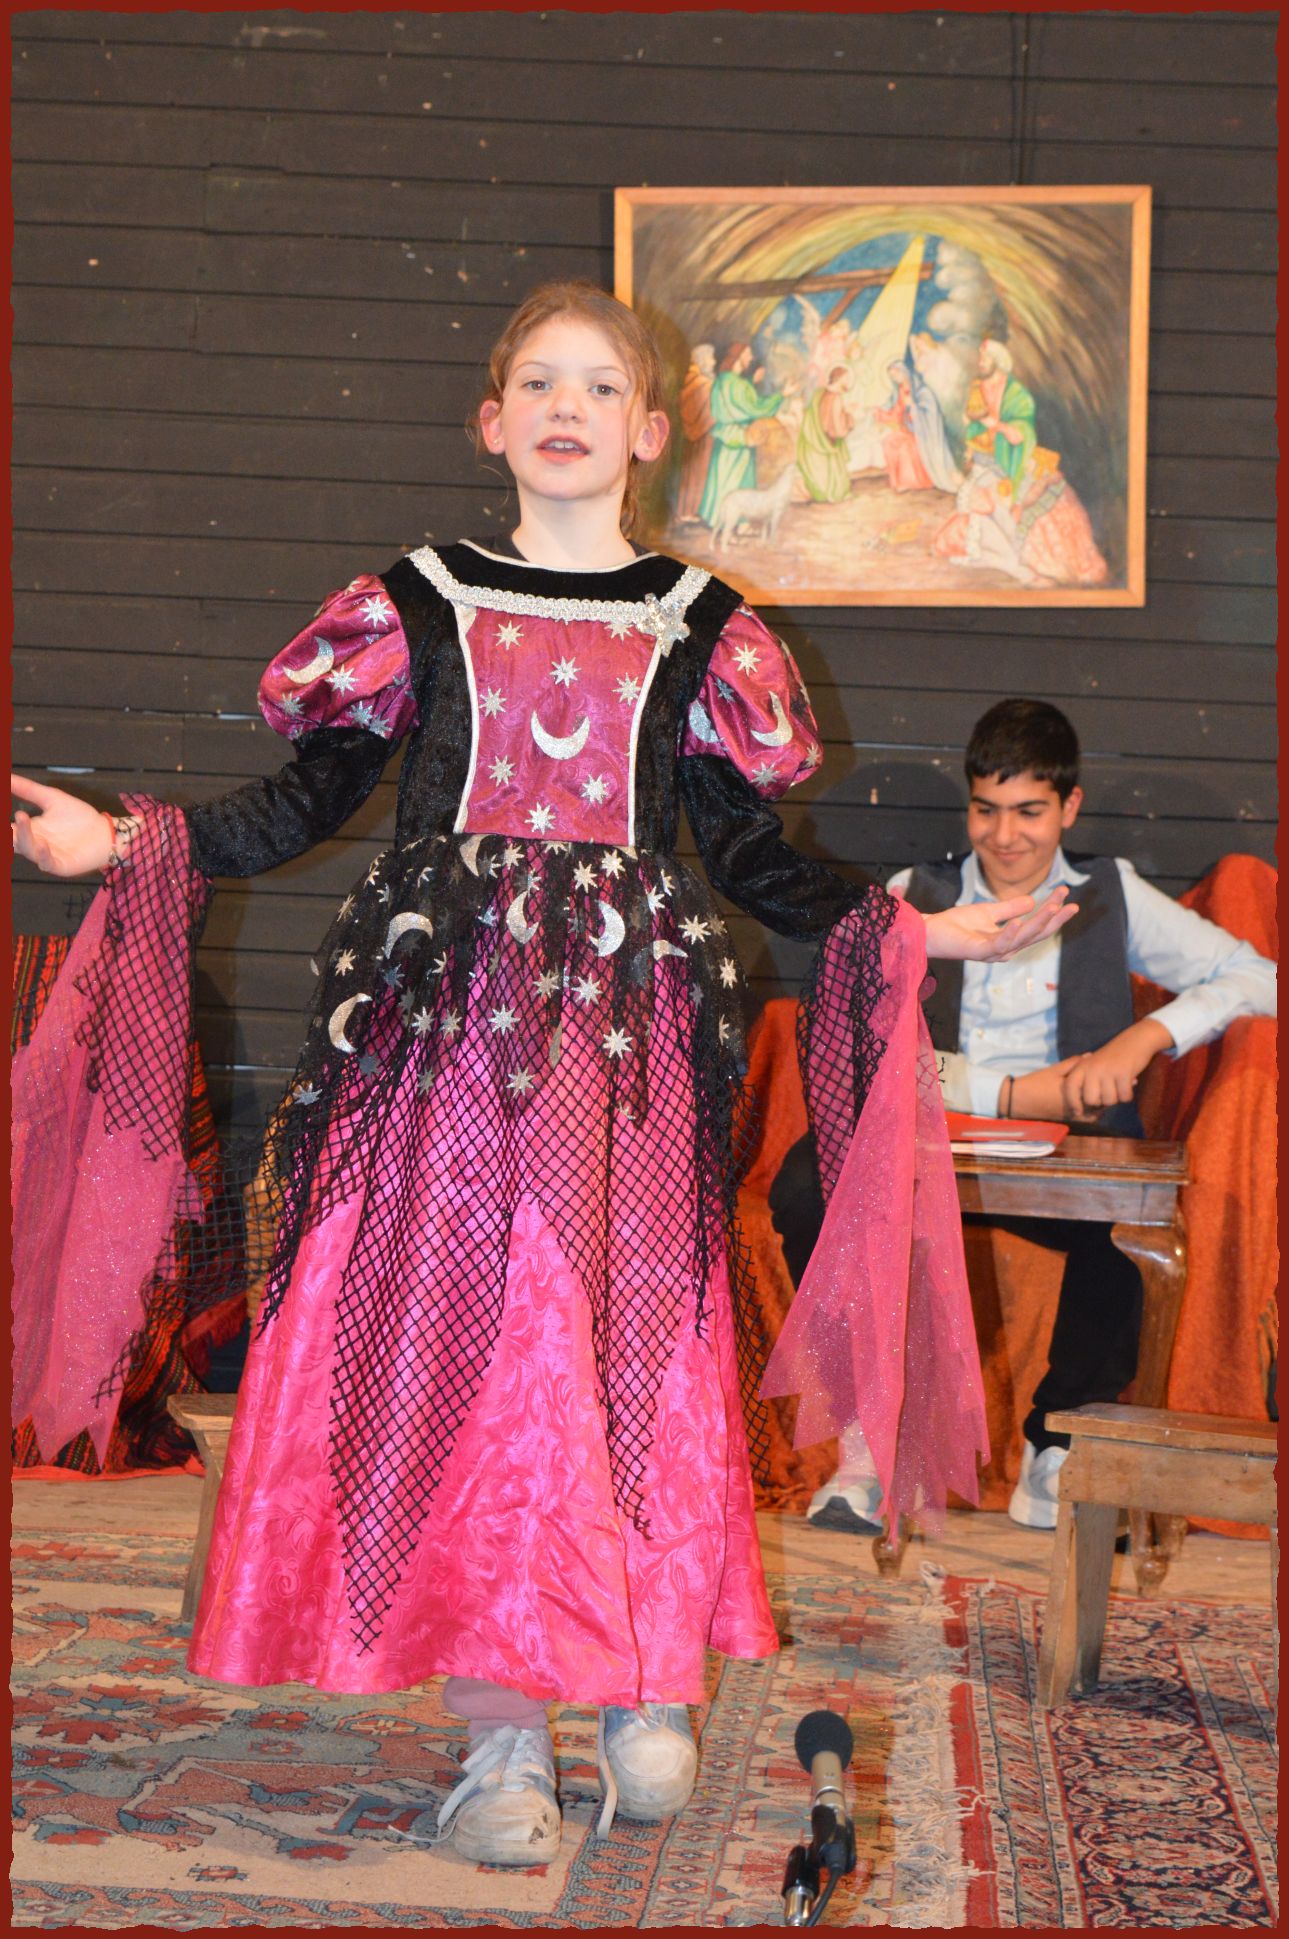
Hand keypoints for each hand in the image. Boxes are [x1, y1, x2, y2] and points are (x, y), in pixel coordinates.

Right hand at [11, 774, 114, 875]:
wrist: (105, 831)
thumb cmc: (79, 816)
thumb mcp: (51, 798)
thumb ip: (28, 789)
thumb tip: (7, 776)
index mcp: (31, 829)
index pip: (10, 828)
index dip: (5, 825)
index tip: (13, 811)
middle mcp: (35, 844)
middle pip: (15, 841)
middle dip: (11, 831)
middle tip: (15, 815)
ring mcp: (47, 856)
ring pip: (29, 851)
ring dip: (24, 838)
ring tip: (24, 820)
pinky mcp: (61, 866)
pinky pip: (47, 863)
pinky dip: (42, 855)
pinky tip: (41, 844)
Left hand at [922, 886, 1077, 962]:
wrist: (932, 931)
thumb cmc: (958, 924)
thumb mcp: (989, 912)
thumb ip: (1010, 908)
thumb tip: (1032, 901)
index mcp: (1010, 940)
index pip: (1037, 924)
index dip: (1052, 910)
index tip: (1065, 892)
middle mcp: (1006, 949)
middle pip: (1036, 933)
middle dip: (1054, 918)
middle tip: (1072, 903)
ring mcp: (994, 952)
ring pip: (1023, 938)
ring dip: (1039, 922)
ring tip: (1053, 907)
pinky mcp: (979, 952)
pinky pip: (999, 943)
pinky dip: (1011, 932)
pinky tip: (1020, 921)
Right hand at [1011, 1059, 1095, 1123]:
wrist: (1019, 1101)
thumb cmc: (1037, 1083)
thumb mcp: (1055, 1069)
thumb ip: (1074, 1063)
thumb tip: (1090, 1056)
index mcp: (1077, 1094)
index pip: (1099, 1090)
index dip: (1103, 1081)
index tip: (1104, 1072)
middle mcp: (1078, 1108)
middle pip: (1100, 1104)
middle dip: (1103, 1094)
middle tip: (1103, 1082)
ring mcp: (1073, 1117)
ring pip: (1095, 1112)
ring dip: (1097, 1103)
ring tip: (1095, 1091)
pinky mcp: (1068, 1120)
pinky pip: (1086, 1117)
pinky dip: (1090, 1110)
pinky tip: (1085, 1099)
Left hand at [1059, 1019, 1173, 1117]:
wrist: (1135, 1041)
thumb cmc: (1113, 1059)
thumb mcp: (1093, 1066)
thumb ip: (1086, 1083)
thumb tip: (1082, 1112)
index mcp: (1082, 1066)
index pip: (1070, 1088)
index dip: (1073, 1102)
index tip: (1078, 1112)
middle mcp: (1092, 1068)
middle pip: (1091, 1100)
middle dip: (1101, 1102)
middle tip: (1109, 1092)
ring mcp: (1107, 1070)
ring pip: (1109, 1100)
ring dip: (1117, 1097)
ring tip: (1119, 1085)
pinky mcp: (1123, 1073)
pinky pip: (1124, 1097)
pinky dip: (1128, 1095)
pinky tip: (1129, 1084)